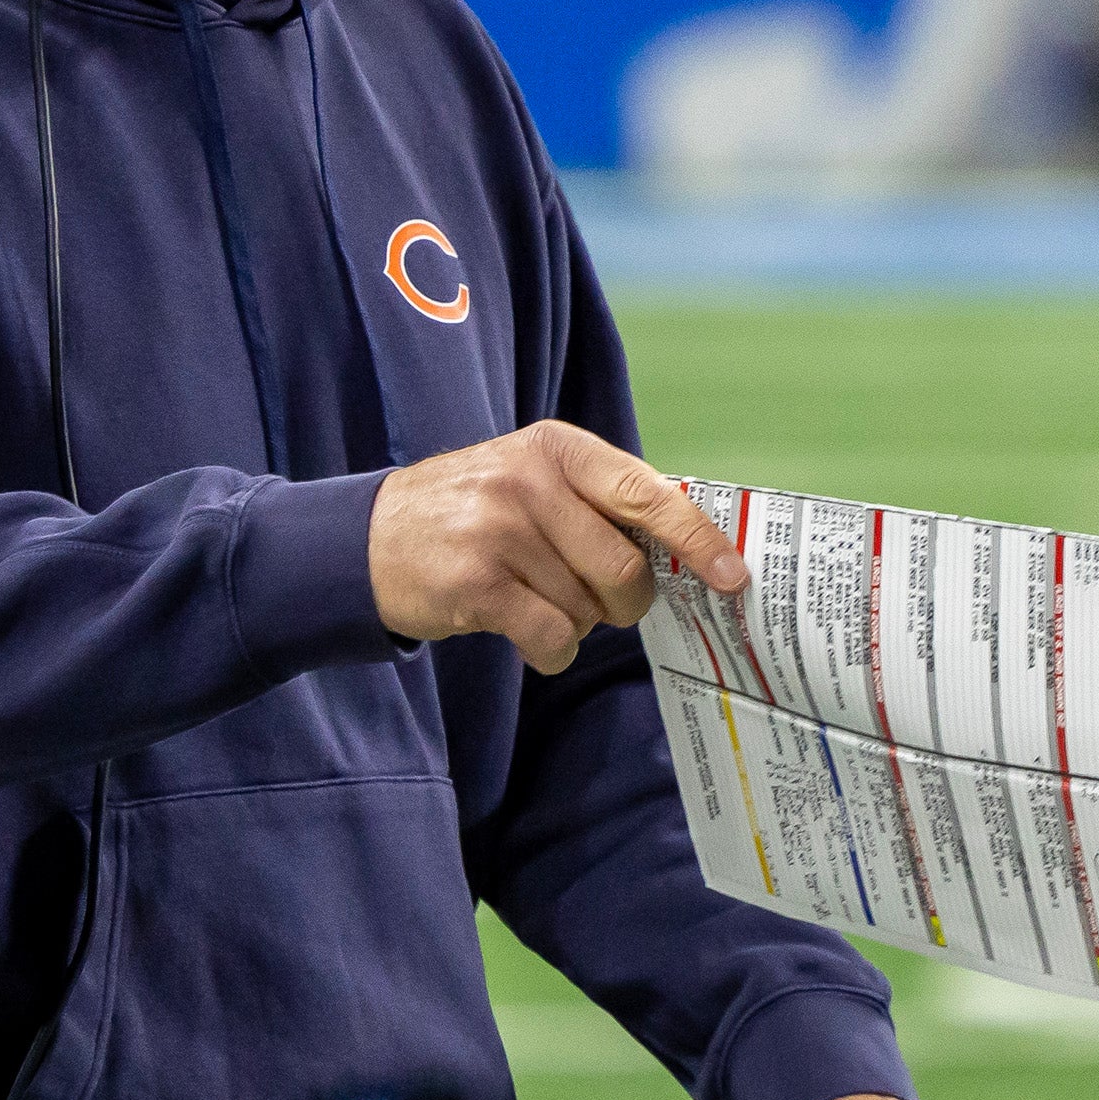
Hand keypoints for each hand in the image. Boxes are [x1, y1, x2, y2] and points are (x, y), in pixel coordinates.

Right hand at [366, 420, 745, 673]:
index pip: (648, 494)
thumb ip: (601, 499)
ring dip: (574, 624)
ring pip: (587, 610)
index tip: (732, 576)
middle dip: (625, 603)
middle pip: (625, 569)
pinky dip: (551, 652)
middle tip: (599, 602)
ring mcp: (500, 530)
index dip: (697, 539)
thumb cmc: (472, 513)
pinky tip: (524, 633)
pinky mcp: (475, 582)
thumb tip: (693, 541)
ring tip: (533, 600)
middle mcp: (530, 480)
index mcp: (557, 447)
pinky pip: (552, 639)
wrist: (366, 539)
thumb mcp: (531, 477)